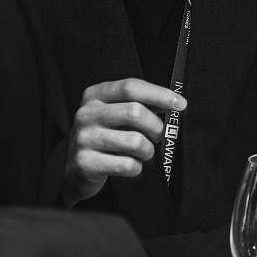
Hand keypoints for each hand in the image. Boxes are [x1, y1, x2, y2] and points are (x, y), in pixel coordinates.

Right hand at [62, 78, 185, 206]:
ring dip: (148, 151)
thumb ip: (138, 104)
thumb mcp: (115, 114)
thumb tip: (173, 103)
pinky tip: (130, 165)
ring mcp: (84, 138)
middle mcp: (86, 114)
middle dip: (156, 127)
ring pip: (135, 141)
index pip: (131, 87)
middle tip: (158, 136)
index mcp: (95, 95)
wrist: (77, 169)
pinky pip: (127, 165)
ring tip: (142, 153)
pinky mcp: (85, 162)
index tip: (180, 104)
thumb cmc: (105, 137)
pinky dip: (136, 168)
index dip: (159, 94)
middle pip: (135, 112)